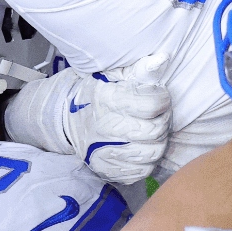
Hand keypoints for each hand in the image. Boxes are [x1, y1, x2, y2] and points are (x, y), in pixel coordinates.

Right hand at [5, 54, 171, 185]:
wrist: (67, 120)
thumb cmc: (97, 94)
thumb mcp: (113, 74)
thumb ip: (140, 68)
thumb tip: (164, 59)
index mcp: (107, 99)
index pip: (151, 104)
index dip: (163, 99)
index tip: (160, 96)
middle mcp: (104, 127)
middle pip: (154, 131)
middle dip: (164, 121)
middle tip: (159, 115)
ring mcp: (103, 152)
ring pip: (152, 153)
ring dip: (159, 141)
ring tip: (152, 130)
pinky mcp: (106, 170)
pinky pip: (142, 172)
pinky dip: (148, 160)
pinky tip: (142, 147)